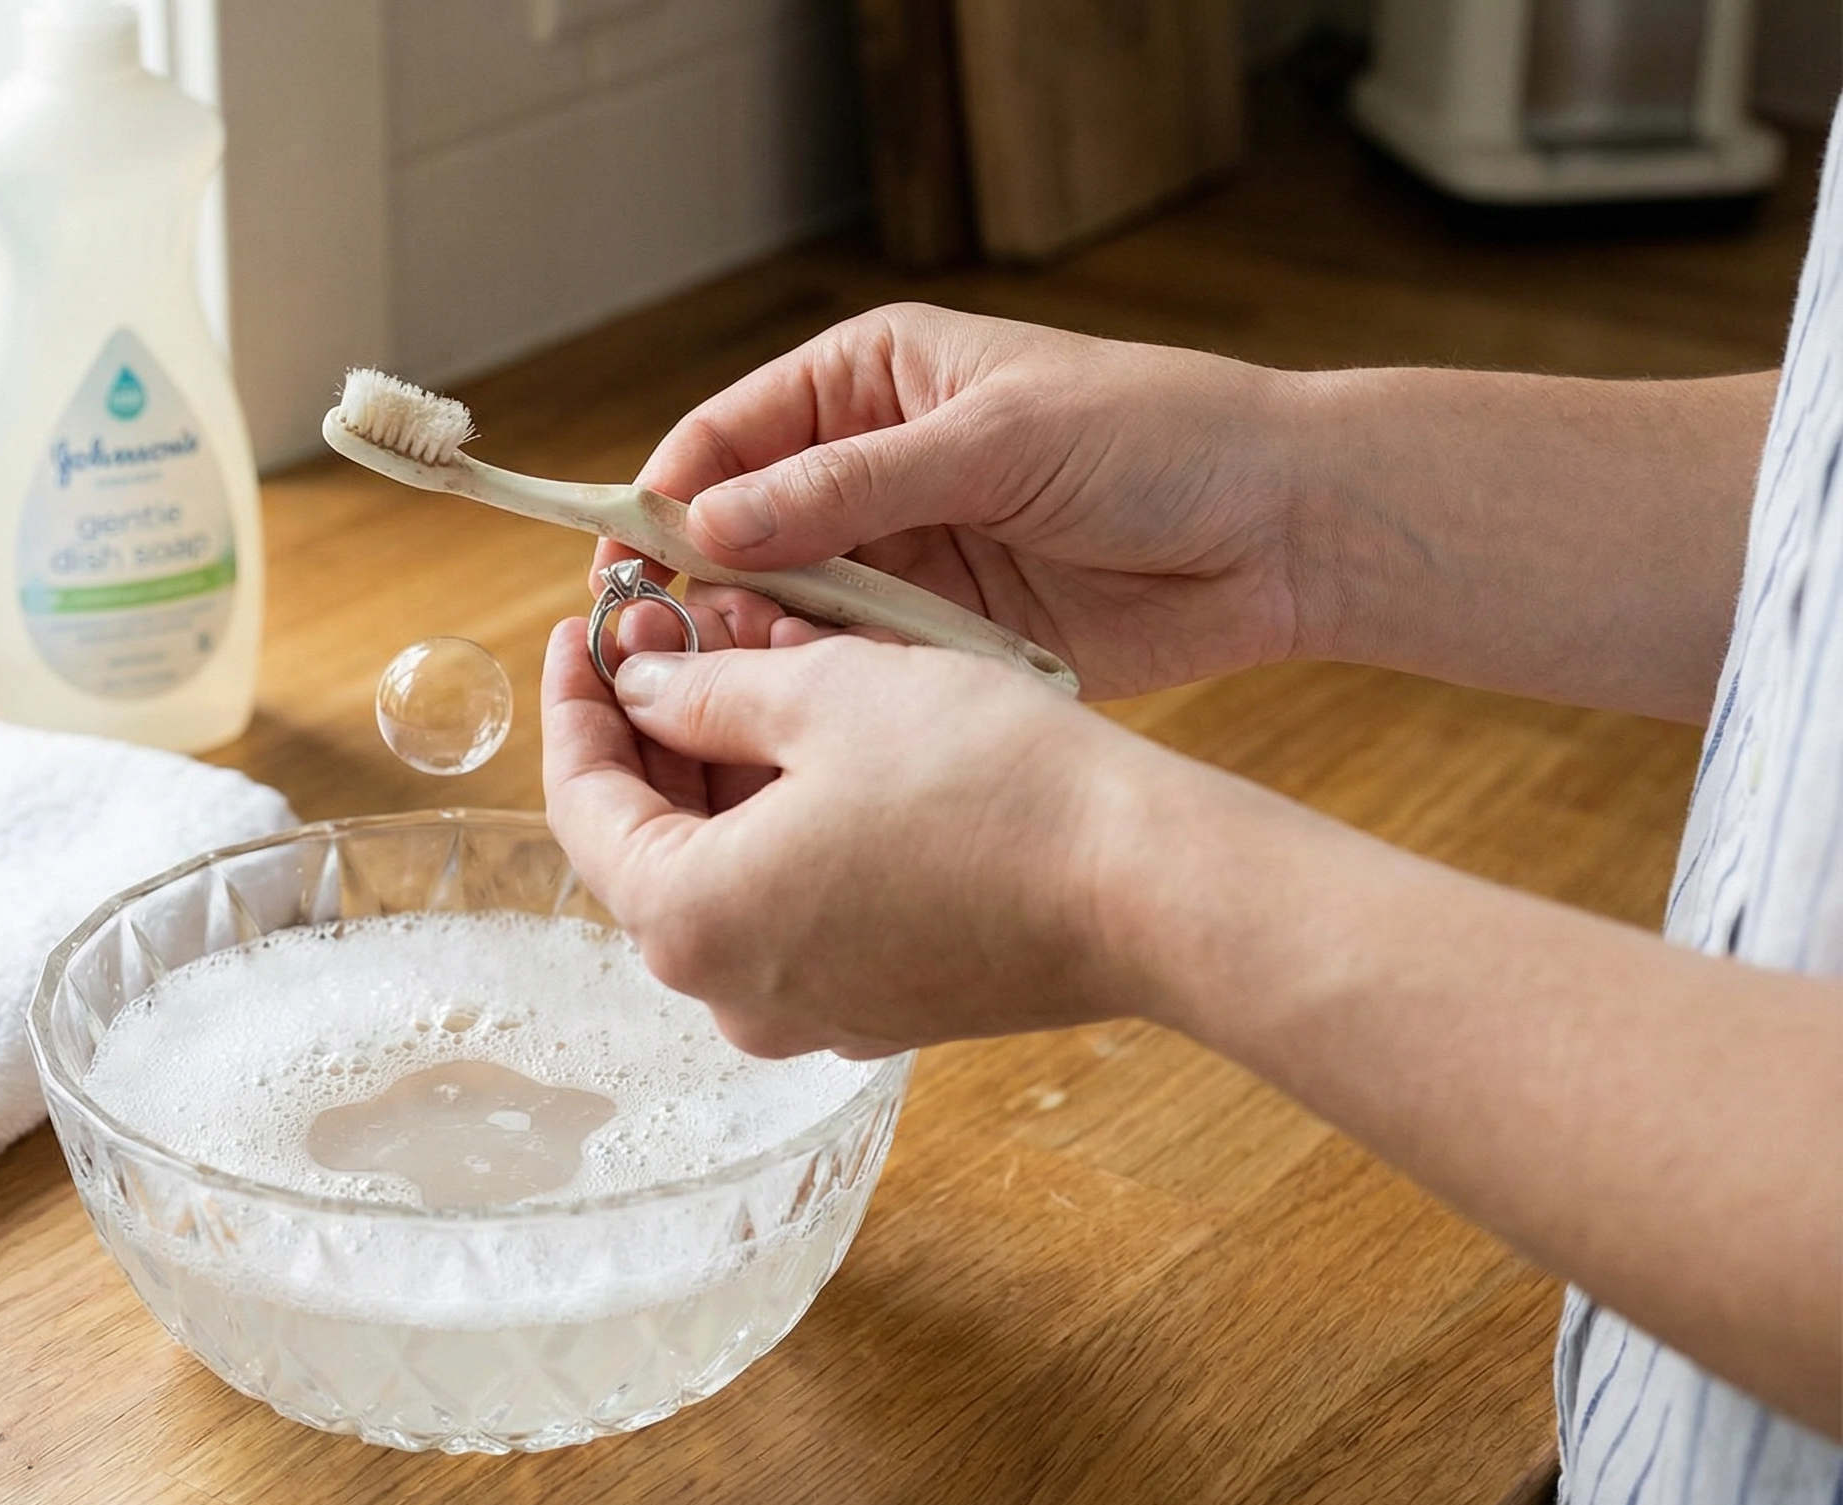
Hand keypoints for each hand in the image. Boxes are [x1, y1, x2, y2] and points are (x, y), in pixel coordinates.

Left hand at [540, 617, 1191, 1057]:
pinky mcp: (879, 1007)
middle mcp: (731, 995)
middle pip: (650, 843)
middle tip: (669, 625)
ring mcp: (809, 1014)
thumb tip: (639, 686)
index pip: (582, 804)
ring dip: (725, 765)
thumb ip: (703, 690)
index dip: (576, 701)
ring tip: (754, 654)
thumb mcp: (824, 694)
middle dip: (654, 727)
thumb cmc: (988, 783)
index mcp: (690, 922)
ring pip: (727, 870)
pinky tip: (820, 734)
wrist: (1145, 885)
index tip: (583, 627)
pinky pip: (798, 903)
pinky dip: (788, 818)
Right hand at [600, 302, 1319, 699]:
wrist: (1286, 530)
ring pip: (790, 609)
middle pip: (742, 533)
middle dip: (705, 587)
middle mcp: (870, 470)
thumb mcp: (993, 442)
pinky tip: (816, 713)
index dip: (669, 497)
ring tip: (741, 685)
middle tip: (669, 649)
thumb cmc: (1158, 439)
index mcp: (869, 383)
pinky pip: (856, 668)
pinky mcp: (942, 640)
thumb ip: (850, 485)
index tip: (627, 566)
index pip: (728, 436)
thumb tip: (712, 524)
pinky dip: (831, 690)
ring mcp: (905, 559)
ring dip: (764, 646)